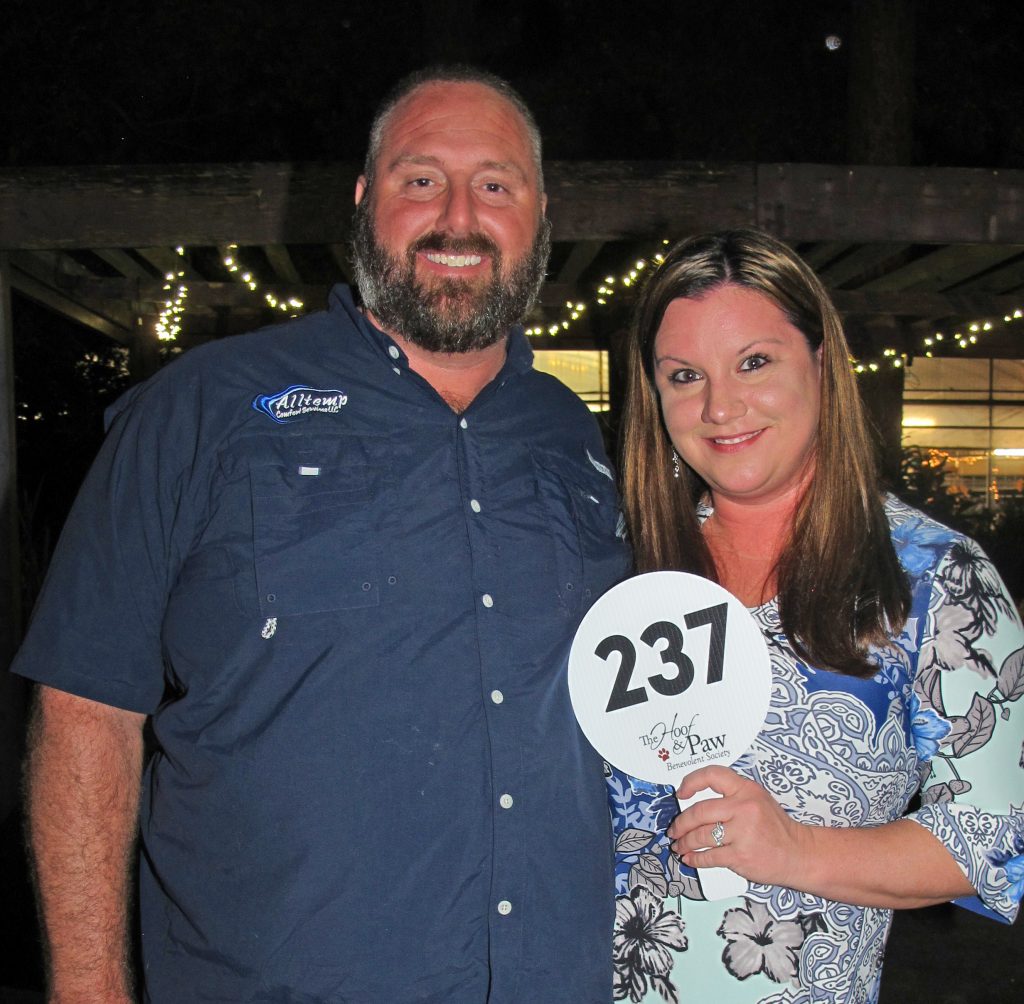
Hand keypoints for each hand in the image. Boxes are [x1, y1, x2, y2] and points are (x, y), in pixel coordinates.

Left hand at [669, 765, 810, 887]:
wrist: (799, 854)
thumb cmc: (776, 828)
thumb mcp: (757, 799)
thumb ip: (730, 796)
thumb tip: (695, 801)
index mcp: (746, 790)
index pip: (712, 776)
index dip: (691, 782)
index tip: (681, 793)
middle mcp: (744, 808)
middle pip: (699, 812)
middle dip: (681, 822)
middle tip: (674, 829)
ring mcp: (742, 833)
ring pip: (701, 836)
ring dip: (685, 842)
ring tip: (680, 845)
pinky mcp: (740, 856)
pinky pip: (709, 857)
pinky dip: (695, 859)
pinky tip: (690, 859)